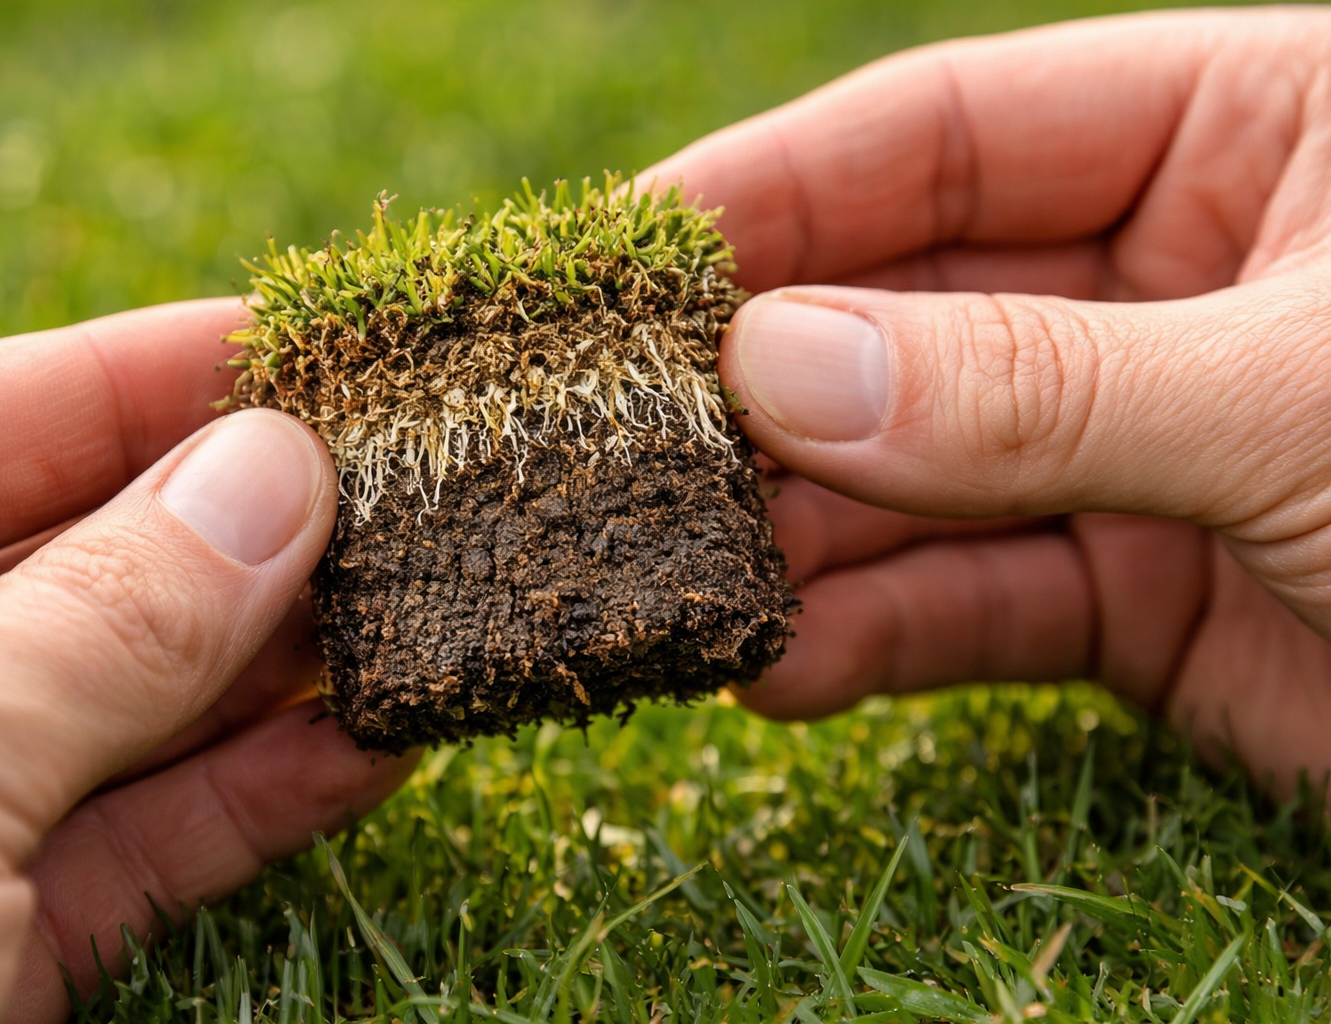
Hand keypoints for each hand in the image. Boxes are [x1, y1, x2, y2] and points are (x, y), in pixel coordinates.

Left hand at [0, 299, 418, 1023]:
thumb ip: (102, 618)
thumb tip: (277, 472)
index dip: (139, 373)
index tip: (304, 340)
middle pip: (65, 561)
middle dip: (236, 521)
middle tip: (402, 473)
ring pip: (129, 708)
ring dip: (280, 660)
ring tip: (421, 594)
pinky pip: (151, 841)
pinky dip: (267, 792)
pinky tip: (376, 734)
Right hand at [648, 8, 1330, 792]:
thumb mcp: (1303, 396)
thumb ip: (1036, 386)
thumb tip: (774, 366)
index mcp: (1253, 132)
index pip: (952, 132)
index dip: (774, 191)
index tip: (620, 261)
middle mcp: (1182, 281)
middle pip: (910, 313)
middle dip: (767, 389)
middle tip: (614, 449)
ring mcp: (1152, 446)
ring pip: (923, 476)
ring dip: (801, 536)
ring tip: (674, 583)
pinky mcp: (1149, 599)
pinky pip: (979, 607)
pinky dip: (879, 642)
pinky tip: (783, 671)